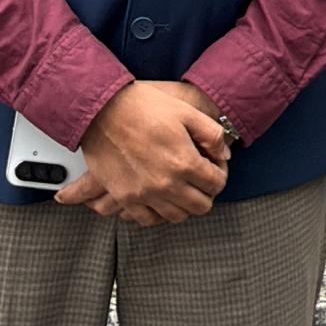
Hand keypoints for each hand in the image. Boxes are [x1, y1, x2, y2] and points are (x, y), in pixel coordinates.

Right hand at [61, 78, 231, 223]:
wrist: (102, 108)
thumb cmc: (143, 106)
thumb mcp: (186, 111)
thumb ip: (212, 134)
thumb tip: (224, 154)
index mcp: (185, 162)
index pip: (217, 183)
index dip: (220, 173)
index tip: (212, 165)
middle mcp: (166, 184)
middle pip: (201, 206)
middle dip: (206, 192)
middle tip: (199, 179)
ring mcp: (144, 194)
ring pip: (176, 216)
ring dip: (183, 204)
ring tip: (180, 188)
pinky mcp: (124, 196)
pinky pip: (147, 219)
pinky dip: (157, 213)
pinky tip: (158, 198)